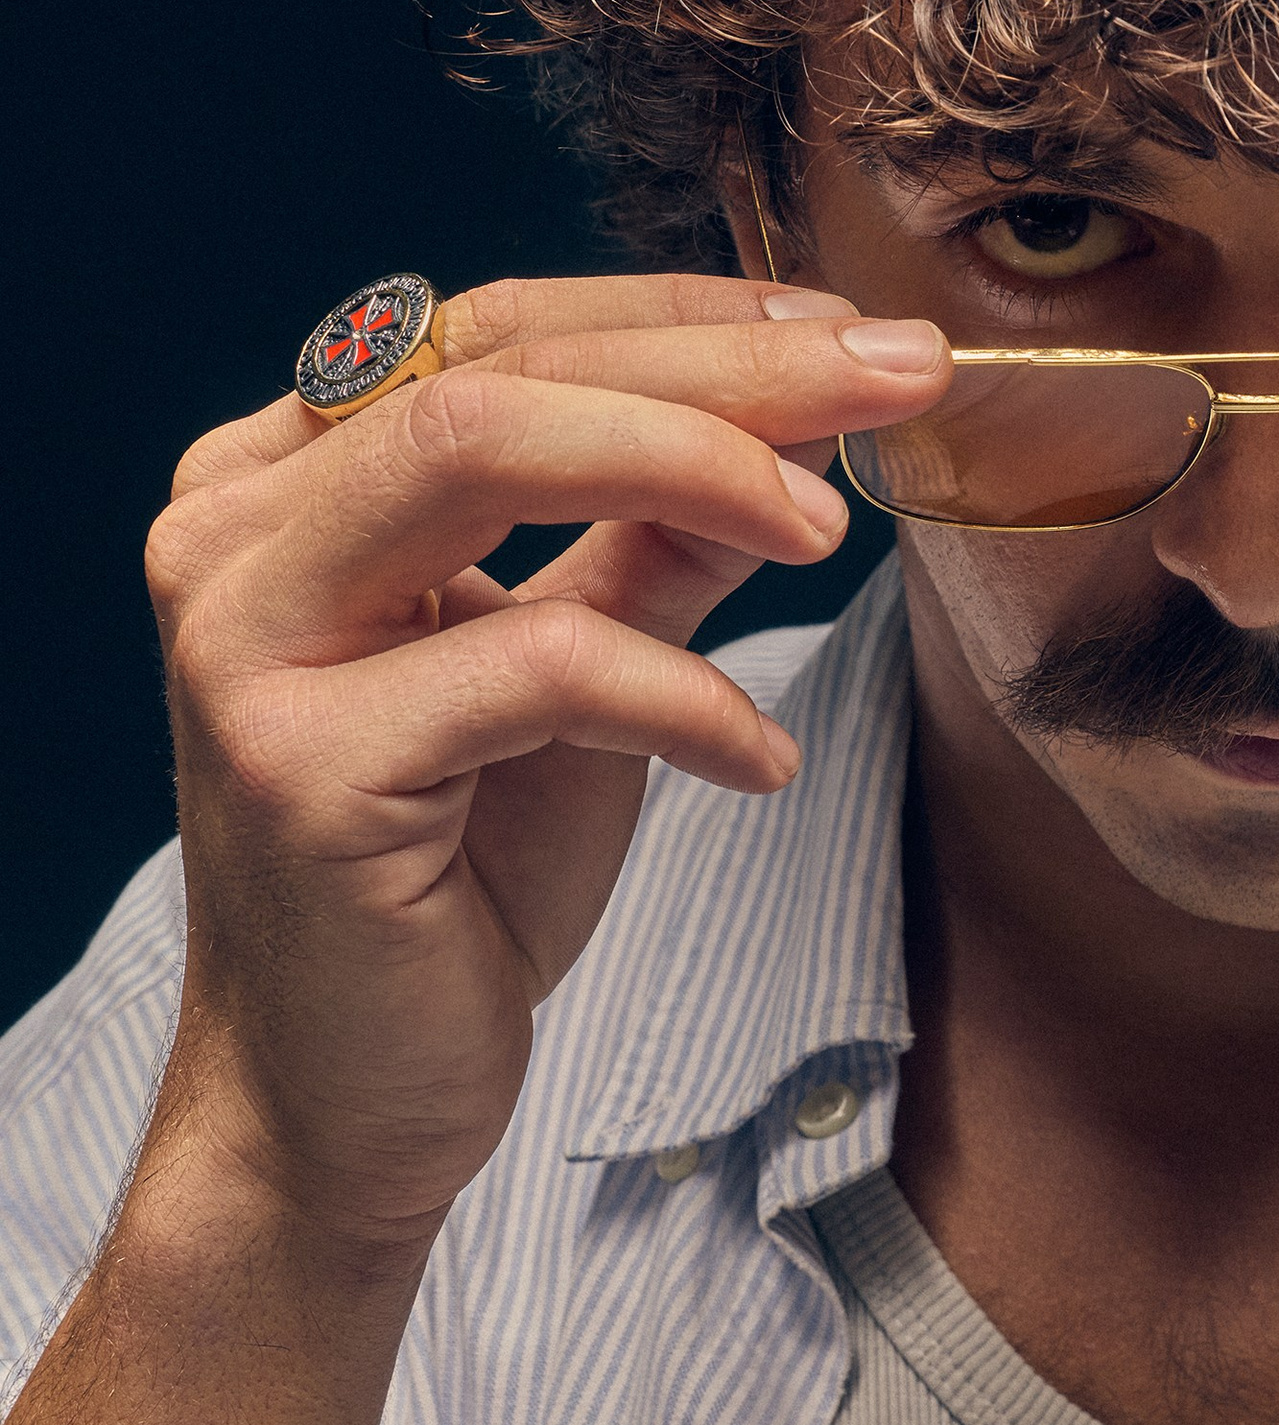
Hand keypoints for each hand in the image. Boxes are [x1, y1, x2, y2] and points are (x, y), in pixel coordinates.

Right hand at [143, 274, 949, 1246]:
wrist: (354, 1107)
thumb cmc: (456, 888)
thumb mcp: (583, 675)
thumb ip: (658, 537)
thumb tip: (810, 413)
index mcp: (283, 484)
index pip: (495, 332)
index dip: (682, 316)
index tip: (852, 334)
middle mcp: (234, 536)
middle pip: (494, 369)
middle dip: (722, 367)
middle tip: (898, 378)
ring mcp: (247, 642)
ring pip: (478, 452)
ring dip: (695, 467)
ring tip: (832, 529)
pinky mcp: (294, 764)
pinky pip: (530, 666)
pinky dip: (680, 697)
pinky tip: (760, 761)